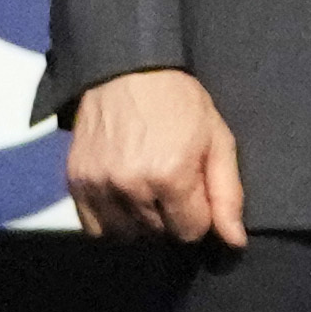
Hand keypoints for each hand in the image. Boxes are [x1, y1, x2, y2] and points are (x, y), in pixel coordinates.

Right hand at [58, 67, 247, 250]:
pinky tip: (121, 199)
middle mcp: (131, 185)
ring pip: (126, 235)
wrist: (126, 70)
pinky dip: (110, 221)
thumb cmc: (179, 102)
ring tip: (146, 193)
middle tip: (169, 184)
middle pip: (158, 234)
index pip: (190, 232)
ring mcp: (99, 185)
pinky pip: (94, 228)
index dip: (198, 214)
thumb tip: (234, 241)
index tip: (194, 189)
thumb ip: (227, 193)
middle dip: (169, 217)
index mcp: (171, 176)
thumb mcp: (217, 140)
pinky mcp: (76, 182)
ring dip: (140, 222)